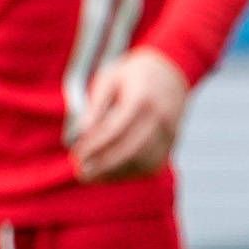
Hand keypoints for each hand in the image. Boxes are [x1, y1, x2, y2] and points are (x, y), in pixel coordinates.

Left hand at [70, 46, 191, 182]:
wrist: (171, 73)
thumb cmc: (132, 76)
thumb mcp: (109, 79)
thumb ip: (96, 106)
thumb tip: (80, 133)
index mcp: (142, 99)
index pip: (115, 129)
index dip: (93, 145)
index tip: (76, 154)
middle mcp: (160, 118)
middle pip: (130, 150)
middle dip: (103, 165)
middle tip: (81, 172)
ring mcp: (169, 133)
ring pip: (141, 162)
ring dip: (115, 173)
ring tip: (91, 175)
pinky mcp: (172, 144)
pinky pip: (150, 165)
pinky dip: (128, 173)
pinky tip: (108, 174)